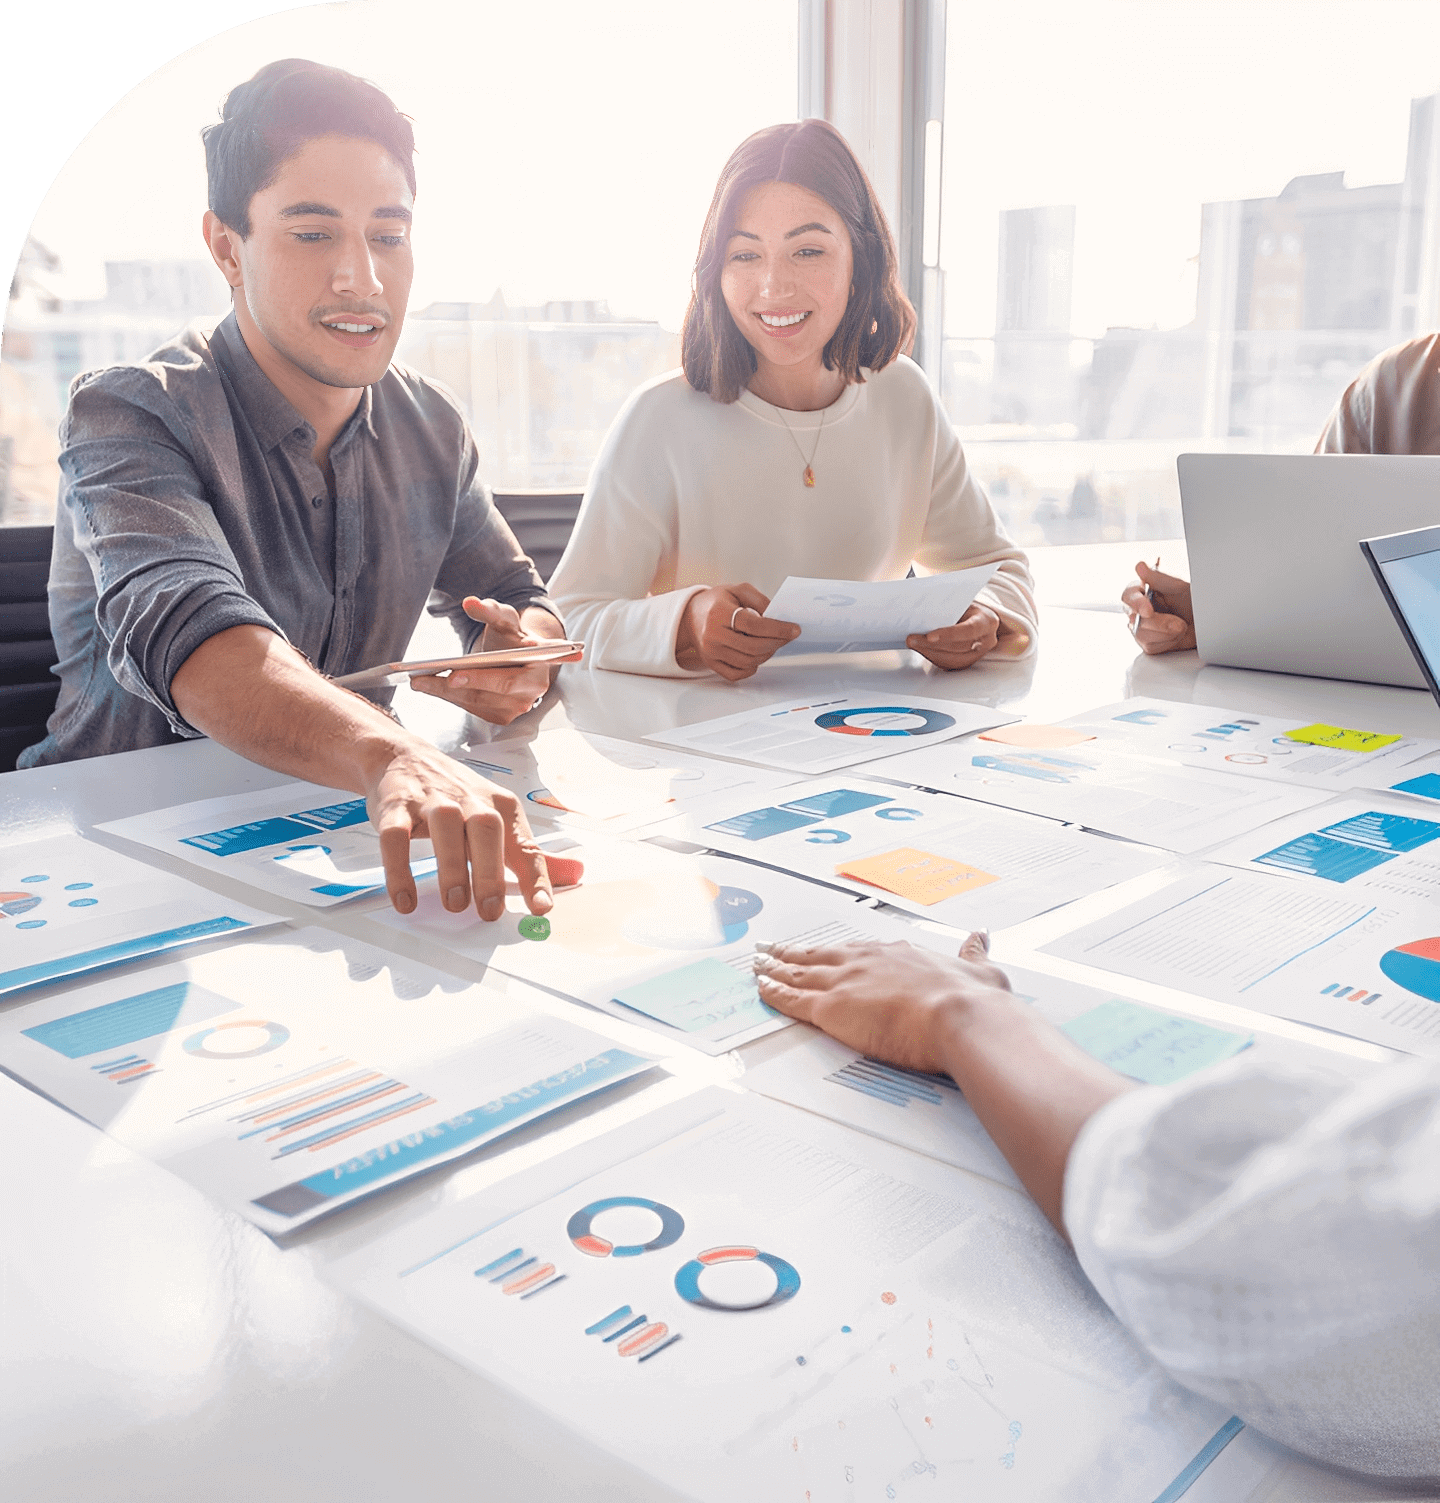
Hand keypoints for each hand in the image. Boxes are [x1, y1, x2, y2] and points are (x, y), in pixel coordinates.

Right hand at [364, 736, 552, 919]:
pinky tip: (406, 899)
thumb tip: (576, 874)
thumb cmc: (457, 796)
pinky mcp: (396, 806)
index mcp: (500, 806)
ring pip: (446, 828)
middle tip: (489, 910)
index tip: (542, 909)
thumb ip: (530, 853)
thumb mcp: (499, 818)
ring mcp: (432, 801)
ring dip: (451, 869)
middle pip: (487, 830)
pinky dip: (400, 870)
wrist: (403, 757)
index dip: (536, 877)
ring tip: (455, 904)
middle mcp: (470, 799)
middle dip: (490, 871)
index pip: (524, 844)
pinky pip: (397, 837)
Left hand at [410, 597, 556, 722]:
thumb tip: (470, 603)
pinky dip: (451, 697)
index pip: (508, 680)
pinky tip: (430, 686)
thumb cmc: (513, 637)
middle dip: (453, 688)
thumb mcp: (504, 618)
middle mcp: (532, 692)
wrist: (520, 655)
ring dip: (445, 693)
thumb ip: (489, 610)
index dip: (480, 679)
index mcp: (540, 667)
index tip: (453, 675)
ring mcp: (517, 708)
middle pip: (487, 695)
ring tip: (418, 681)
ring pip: (476, 703)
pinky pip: (472, 708)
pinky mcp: (502, 716)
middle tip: (422, 680)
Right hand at [674, 583, 799, 679]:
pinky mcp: (711, 664)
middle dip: (776, 643)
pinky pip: (737, 674)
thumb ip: (759, 599)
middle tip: (787, 637)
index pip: (754, 625)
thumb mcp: (737, 590)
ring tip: (773, 644)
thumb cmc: (716, 603)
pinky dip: (752, 667)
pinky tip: (757, 656)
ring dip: (767, 654)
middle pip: (753, 647)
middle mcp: (713, 635)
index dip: (778, 629)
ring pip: (748, 661)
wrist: (690, 617)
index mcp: (719, 613)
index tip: (795, 630)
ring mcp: (711, 652)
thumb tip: (777, 616)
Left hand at [752, 933, 1012, 1073]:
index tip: (823, 949)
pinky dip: (773, 993)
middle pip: (819, 956)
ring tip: (758, 962)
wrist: (963, 1016)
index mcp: (899, 955)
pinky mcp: (832, 1008)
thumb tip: (980, 938)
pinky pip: (792, 1000)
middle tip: (771, 947)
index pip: (857, 951)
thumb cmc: (973, 1001)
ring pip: (799, 973)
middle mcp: (867, 963)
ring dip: (774, 968)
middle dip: (793, 953)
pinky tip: (761, 988)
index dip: (836, 951)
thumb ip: (974, 954)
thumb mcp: (980, 970)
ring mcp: (847, 983)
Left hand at [907, 602, 1000, 668]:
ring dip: (929, 653)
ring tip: (913, 644)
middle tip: (912, 639)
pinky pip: (949, 665)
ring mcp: (979, 654)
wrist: (978, 616)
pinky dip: (933, 657)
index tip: (929, 636)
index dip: (949, 634)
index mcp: (987, 621)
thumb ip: (949, 608)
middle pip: (958, 647)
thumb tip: (921, 611)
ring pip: (953, 660)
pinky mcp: (968, 662)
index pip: (969, 630)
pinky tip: (921, 649)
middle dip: (932, 645)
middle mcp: (987, 640)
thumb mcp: (962, 601)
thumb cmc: (968, 606)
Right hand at [1121, 562, 1195, 653]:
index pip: (1129, 595)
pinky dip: (1168, 642)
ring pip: (1140, 635)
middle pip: (1134, 619)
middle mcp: (1140, 609)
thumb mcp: (1181, 586)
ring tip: (1182, 626)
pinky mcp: (1149, 643)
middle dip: (1158, 624)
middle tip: (1178, 623)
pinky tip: (1177, 635)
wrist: (1210, 622)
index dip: (1136, 603)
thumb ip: (1159, 578)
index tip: (1148, 611)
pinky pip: (1150, 646)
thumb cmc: (1197, 601)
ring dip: (1165, 633)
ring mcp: (1143, 627)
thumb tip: (1140, 567)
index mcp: (1145, 591)